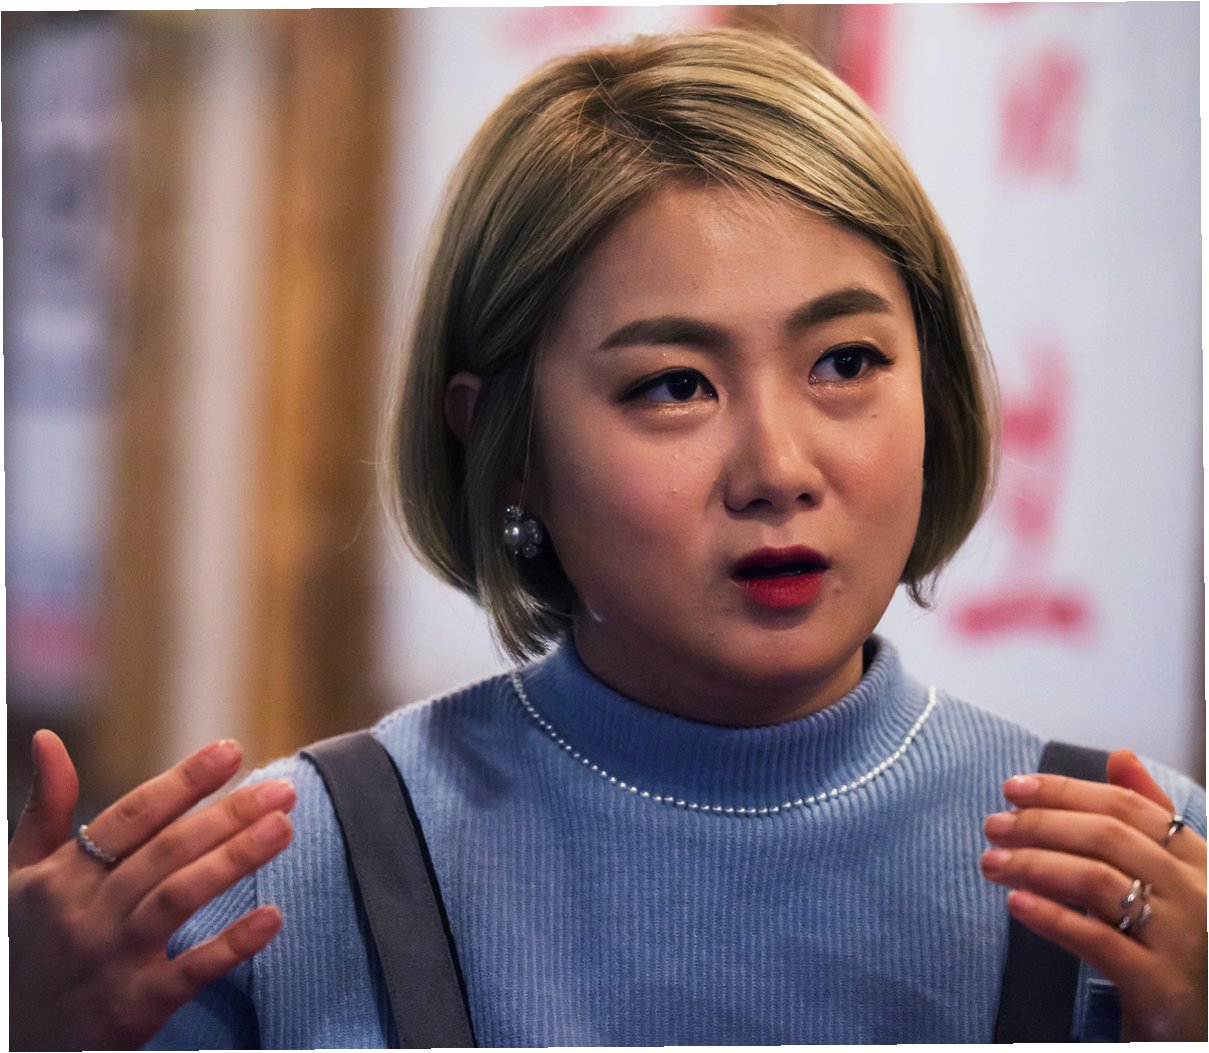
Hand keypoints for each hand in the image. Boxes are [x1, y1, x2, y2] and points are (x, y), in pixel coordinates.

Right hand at [9, 730, 295, 1050]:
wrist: (5, 1041)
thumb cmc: (23, 947)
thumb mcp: (19, 878)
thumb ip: (43, 810)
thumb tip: (47, 738)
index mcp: (62, 875)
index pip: (132, 816)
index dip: (183, 781)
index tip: (232, 750)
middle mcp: (87, 912)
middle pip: (167, 852)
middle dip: (227, 815)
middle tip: (282, 790)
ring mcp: (111, 960)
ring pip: (179, 898)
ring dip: (235, 860)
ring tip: (284, 828)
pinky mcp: (133, 1009)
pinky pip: (189, 972)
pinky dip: (231, 944)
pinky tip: (273, 917)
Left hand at [980, 748, 1206, 1040]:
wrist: (1197, 1030)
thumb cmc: (1171, 945)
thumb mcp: (1167, 879)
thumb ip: (1145, 819)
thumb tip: (1121, 755)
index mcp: (1197, 862)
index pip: (1127, 807)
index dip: (1065, 791)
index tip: (1012, 788)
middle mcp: (1199, 895)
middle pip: (1107, 838)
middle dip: (1040, 824)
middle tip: (993, 825)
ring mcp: (1185, 942)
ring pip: (1097, 881)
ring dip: (1033, 865)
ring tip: (991, 863)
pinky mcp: (1162, 986)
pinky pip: (1099, 940)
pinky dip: (1051, 917)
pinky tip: (1016, 904)